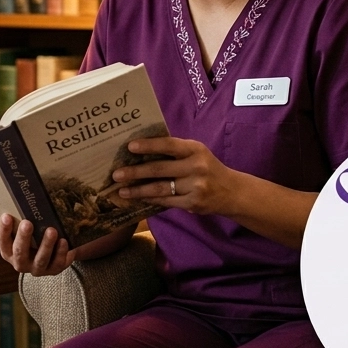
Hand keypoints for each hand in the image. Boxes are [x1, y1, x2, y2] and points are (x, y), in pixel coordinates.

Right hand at [0, 214, 73, 276]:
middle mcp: (20, 263)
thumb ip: (19, 222)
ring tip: (51, 230)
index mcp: (9, 252)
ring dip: (46, 245)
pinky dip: (61, 253)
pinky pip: (57, 264)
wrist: (51, 254)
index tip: (6, 215)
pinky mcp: (53, 271)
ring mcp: (37, 269)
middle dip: (23, 238)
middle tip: (27, 223)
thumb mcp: (23, 232)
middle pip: (19, 252)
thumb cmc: (33, 237)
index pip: (3, 241)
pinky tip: (64, 241)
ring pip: (40, 259)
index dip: (3, 230)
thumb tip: (21, 197)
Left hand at [110, 136, 245, 216]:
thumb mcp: (196, 154)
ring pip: (160, 188)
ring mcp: (195, 186)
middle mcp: (196, 166)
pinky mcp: (193, 202)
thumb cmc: (207, 168)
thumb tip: (140, 150)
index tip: (130, 146)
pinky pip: (166, 201)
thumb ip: (175, 152)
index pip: (168, 145)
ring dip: (138, 189)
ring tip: (121, 190)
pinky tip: (138, 197)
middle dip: (135, 172)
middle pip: (159, 169)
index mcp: (195, 149)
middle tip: (116, 174)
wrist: (231, 191)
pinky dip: (150, 199)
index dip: (149, 145)